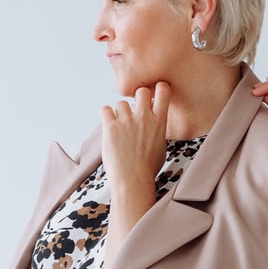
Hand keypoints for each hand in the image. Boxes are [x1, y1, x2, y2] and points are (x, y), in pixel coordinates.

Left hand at [100, 81, 171, 196]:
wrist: (132, 180)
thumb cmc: (147, 168)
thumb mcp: (161, 146)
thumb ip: (157, 129)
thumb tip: (153, 123)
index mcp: (160, 122)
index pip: (163, 91)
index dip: (158, 88)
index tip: (155, 92)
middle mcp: (144, 118)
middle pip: (141, 91)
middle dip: (138, 96)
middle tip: (135, 108)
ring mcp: (127, 121)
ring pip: (121, 103)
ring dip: (119, 112)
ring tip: (120, 126)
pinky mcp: (110, 127)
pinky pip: (105, 110)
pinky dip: (106, 116)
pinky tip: (109, 126)